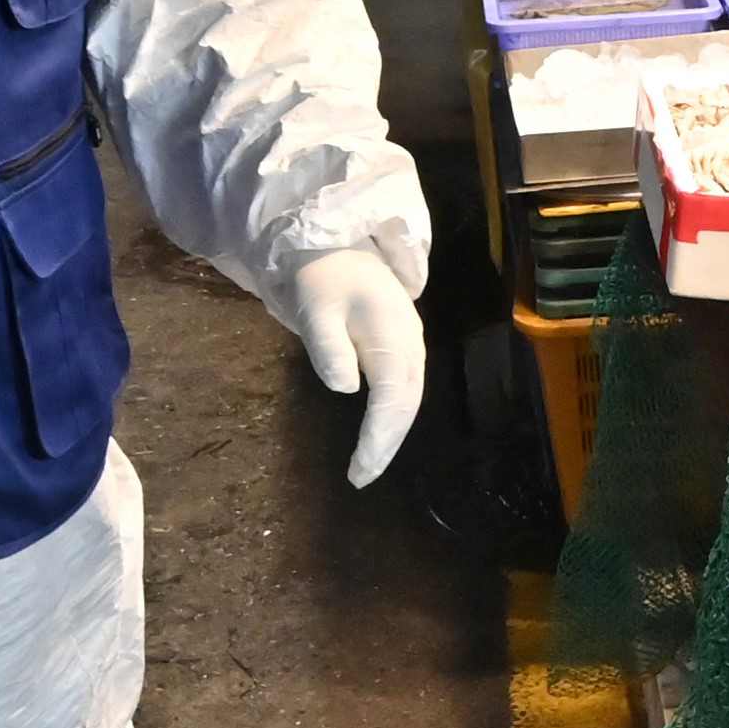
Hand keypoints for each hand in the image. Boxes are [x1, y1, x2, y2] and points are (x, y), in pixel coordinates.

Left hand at [288, 249, 424, 488]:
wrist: (339, 248)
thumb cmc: (323, 280)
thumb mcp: (317, 310)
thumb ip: (329, 348)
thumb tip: (345, 388)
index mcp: (392, 337)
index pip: (392, 398)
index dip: (379, 437)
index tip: (360, 468)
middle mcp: (410, 346)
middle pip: (407, 405)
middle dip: (386, 445)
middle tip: (361, 479)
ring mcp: (411, 347)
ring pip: (409, 400)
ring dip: (391, 435)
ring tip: (367, 466)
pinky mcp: (404, 349)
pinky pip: (405, 391)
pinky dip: (393, 418)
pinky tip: (377, 435)